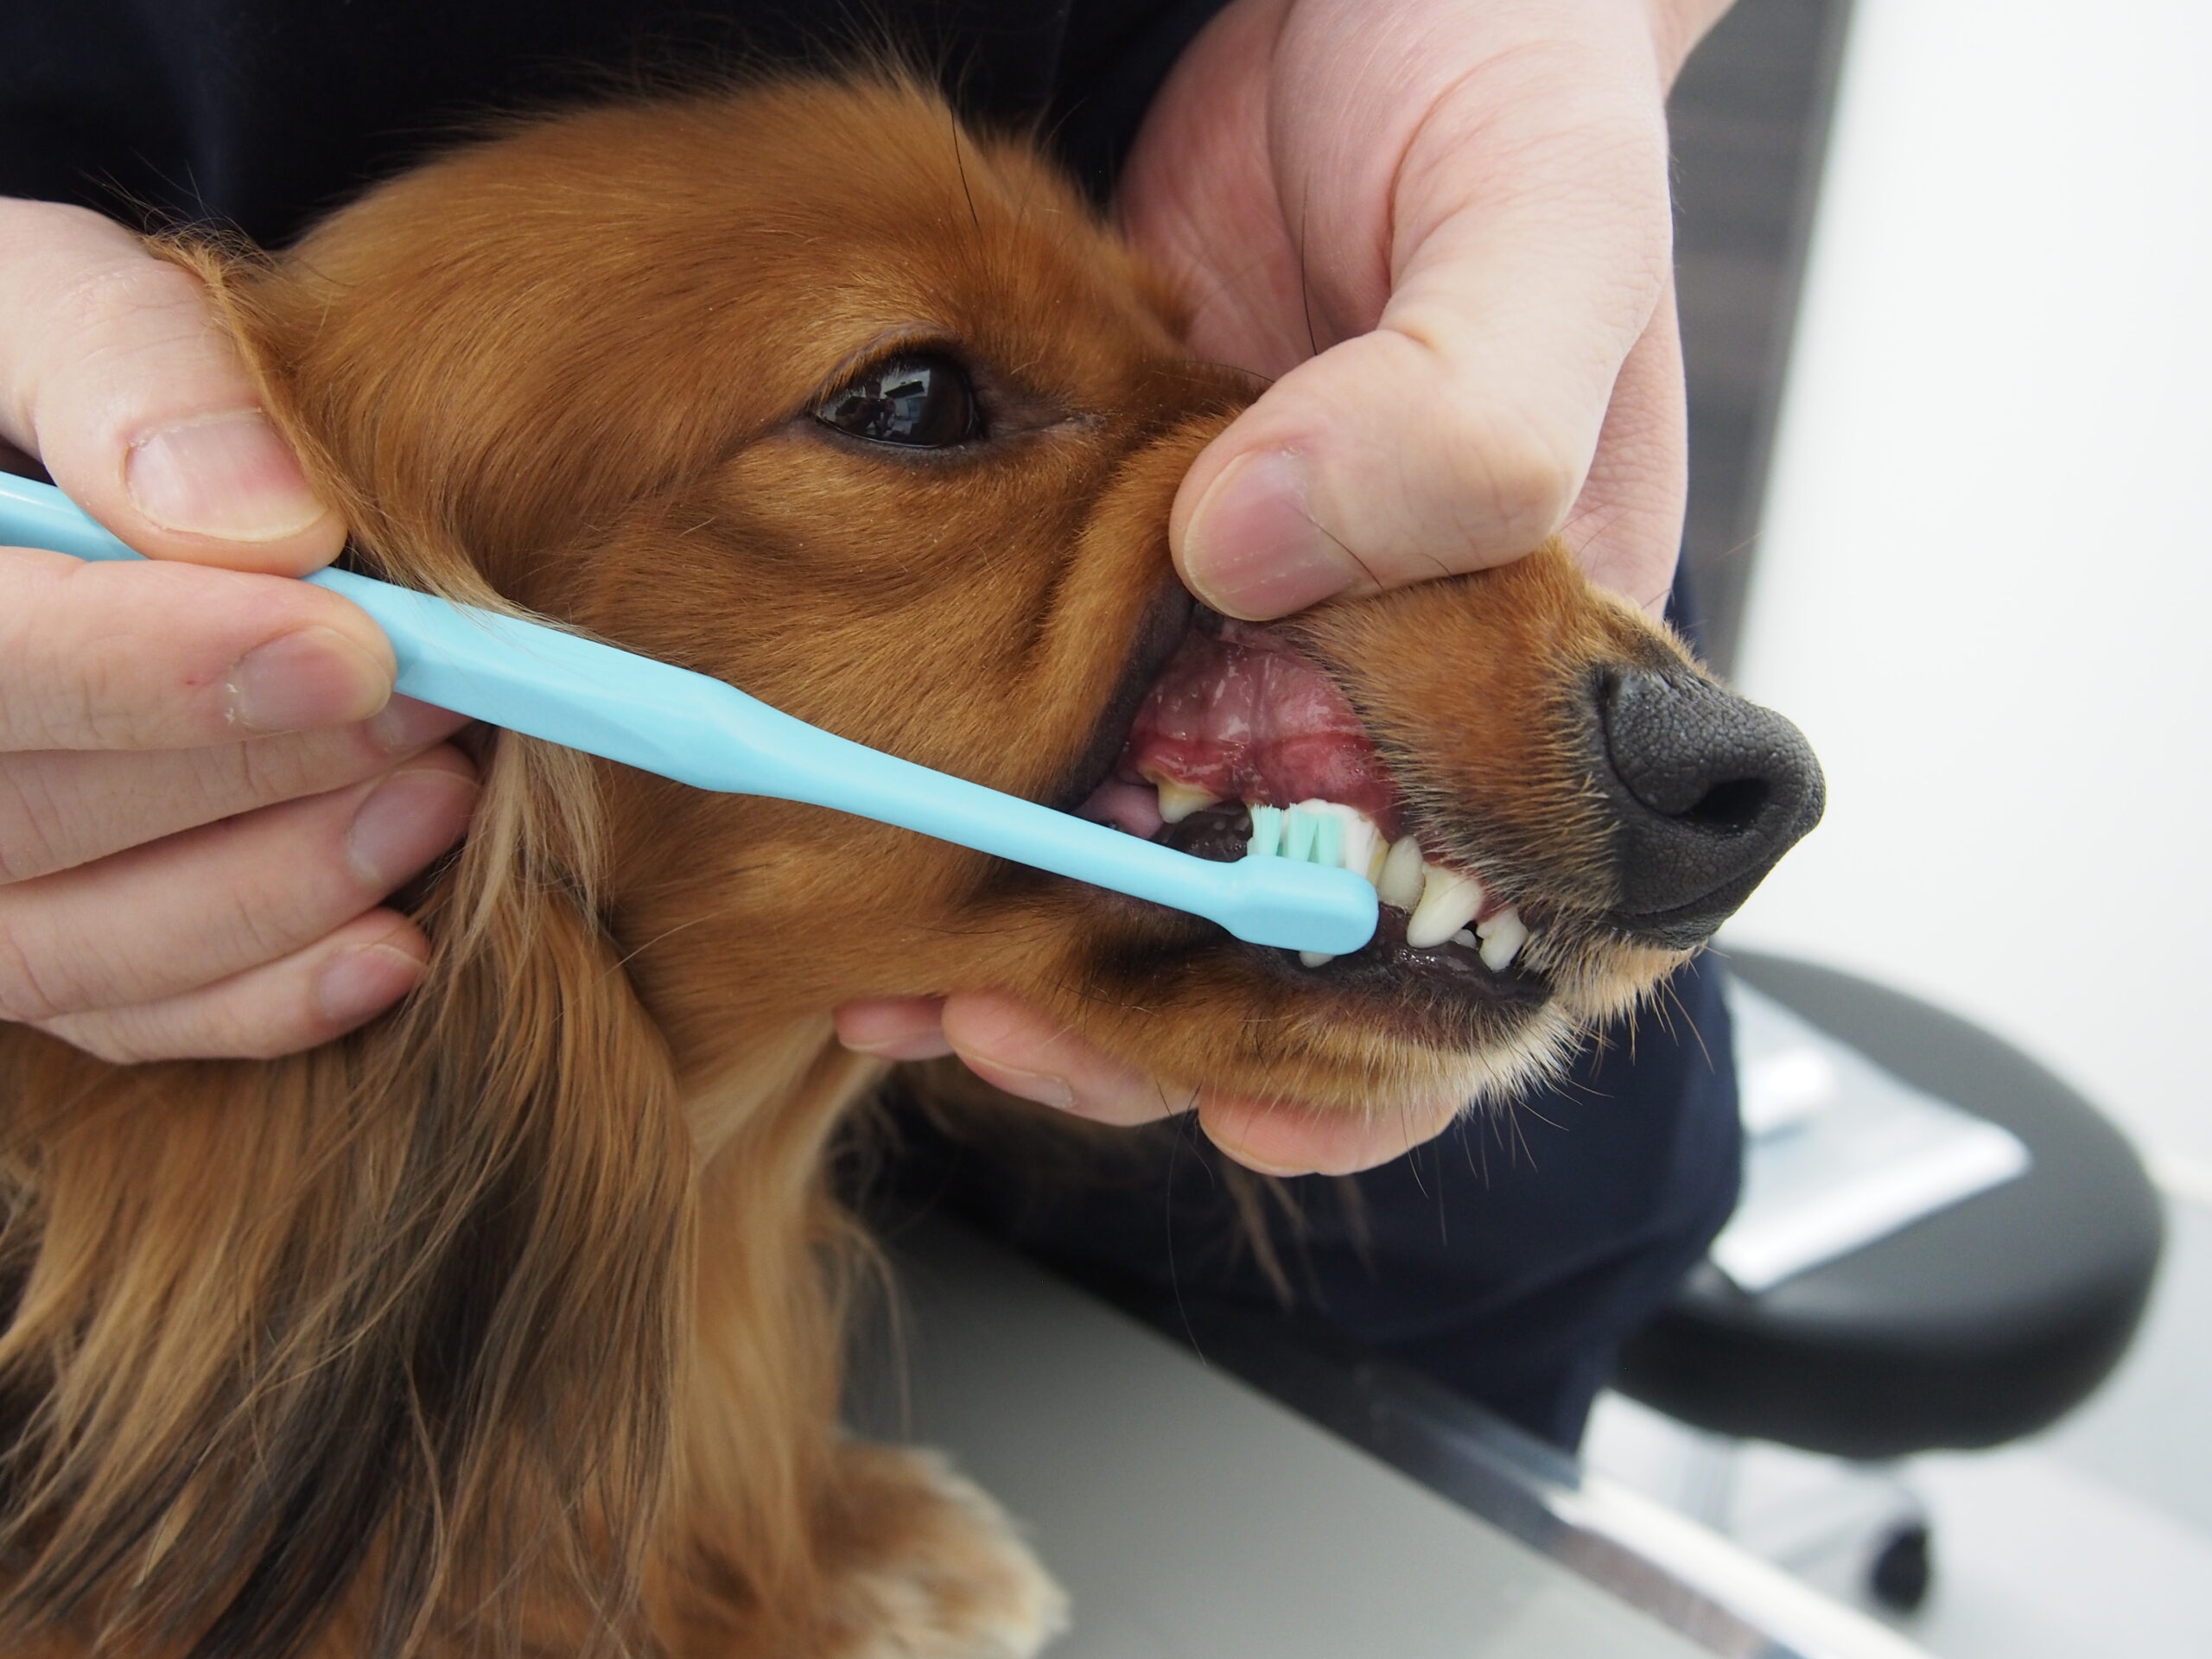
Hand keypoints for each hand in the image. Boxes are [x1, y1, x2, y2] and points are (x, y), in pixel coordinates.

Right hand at [0, 199, 478, 1063]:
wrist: (13, 445)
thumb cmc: (23, 365)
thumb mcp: (39, 297)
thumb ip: (130, 375)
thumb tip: (275, 529)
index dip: (154, 671)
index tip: (354, 649)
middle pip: (23, 817)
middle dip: (254, 771)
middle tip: (440, 708)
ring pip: (76, 947)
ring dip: (279, 887)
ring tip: (443, 794)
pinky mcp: (21, 936)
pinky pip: (119, 1016)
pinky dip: (260, 1000)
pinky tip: (394, 948)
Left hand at [835, 0, 1728, 1174]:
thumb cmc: (1511, 79)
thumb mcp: (1541, 225)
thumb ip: (1467, 400)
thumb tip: (1270, 542)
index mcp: (1545, 650)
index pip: (1507, 922)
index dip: (1399, 1049)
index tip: (1260, 1101)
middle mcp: (1390, 675)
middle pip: (1308, 936)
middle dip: (1178, 1028)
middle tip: (1029, 1036)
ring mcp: (1253, 637)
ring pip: (1167, 866)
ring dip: (1058, 957)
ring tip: (932, 985)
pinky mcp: (1127, 574)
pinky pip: (1061, 740)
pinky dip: (988, 827)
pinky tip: (897, 868)